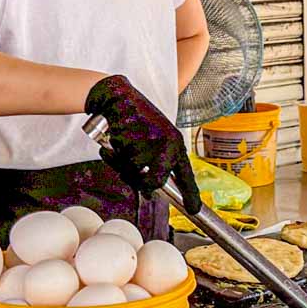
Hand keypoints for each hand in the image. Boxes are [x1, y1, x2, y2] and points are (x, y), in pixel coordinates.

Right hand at [85, 75, 201, 213]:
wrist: (120, 98)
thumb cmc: (137, 121)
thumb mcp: (155, 140)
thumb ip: (156, 163)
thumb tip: (150, 192)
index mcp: (176, 144)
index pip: (185, 174)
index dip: (190, 194)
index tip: (194, 209)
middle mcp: (168, 144)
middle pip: (155, 181)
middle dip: (138, 181)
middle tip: (131, 172)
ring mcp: (150, 143)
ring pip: (133, 172)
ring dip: (122, 164)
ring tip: (122, 146)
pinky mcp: (132, 140)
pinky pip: (119, 161)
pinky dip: (112, 156)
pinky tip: (114, 141)